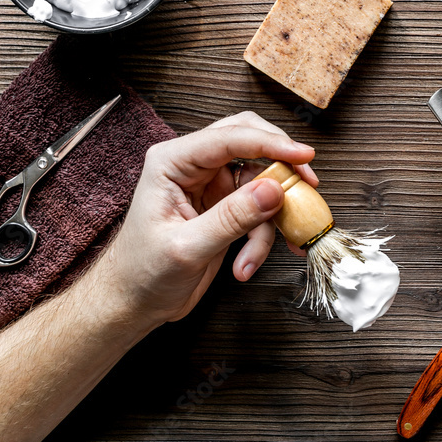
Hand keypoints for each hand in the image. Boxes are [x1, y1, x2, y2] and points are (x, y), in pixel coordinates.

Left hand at [92, 112, 316, 329]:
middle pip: (249, 142)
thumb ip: (232, 217)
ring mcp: (210, 185)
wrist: (134, 303)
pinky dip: (263, 235)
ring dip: (271, 216)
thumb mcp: (188, 248)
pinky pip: (259, 209)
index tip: (303, 156)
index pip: (228, 138)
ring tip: (264, 251)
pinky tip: (247, 264)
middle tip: (307, 184)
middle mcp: (192, 166)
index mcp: (172, 162)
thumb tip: (272, 189)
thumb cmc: (142, 273)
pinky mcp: (224, 206)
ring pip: (261, 180)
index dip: (270, 143)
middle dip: (280, 164)